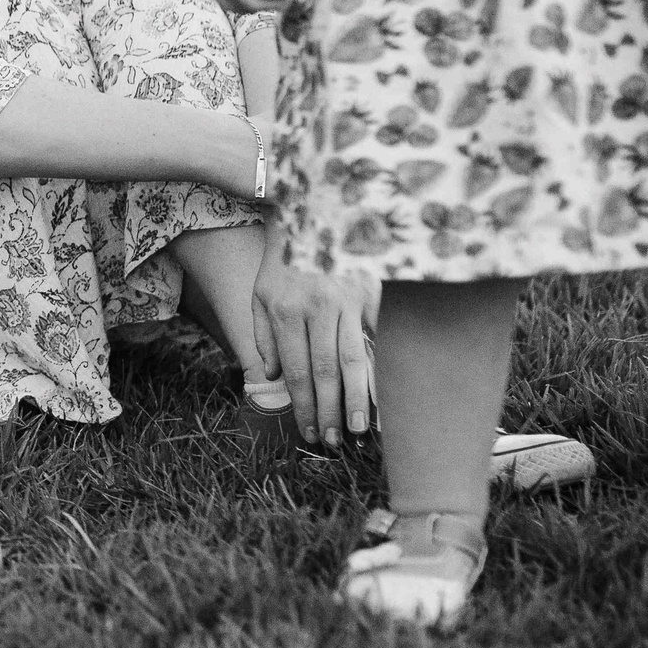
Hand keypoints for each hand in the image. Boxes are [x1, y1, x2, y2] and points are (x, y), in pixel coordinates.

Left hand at [248, 224, 381, 446]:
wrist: (318, 207)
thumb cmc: (286, 256)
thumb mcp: (260, 291)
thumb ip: (262, 335)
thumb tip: (267, 377)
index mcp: (285, 309)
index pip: (294, 369)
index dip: (302, 404)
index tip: (307, 430)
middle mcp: (317, 306)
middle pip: (325, 370)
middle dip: (329, 410)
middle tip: (332, 441)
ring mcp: (349, 298)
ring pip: (355, 358)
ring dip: (358, 398)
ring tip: (358, 429)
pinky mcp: (375, 291)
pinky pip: (381, 337)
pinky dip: (385, 367)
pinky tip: (387, 394)